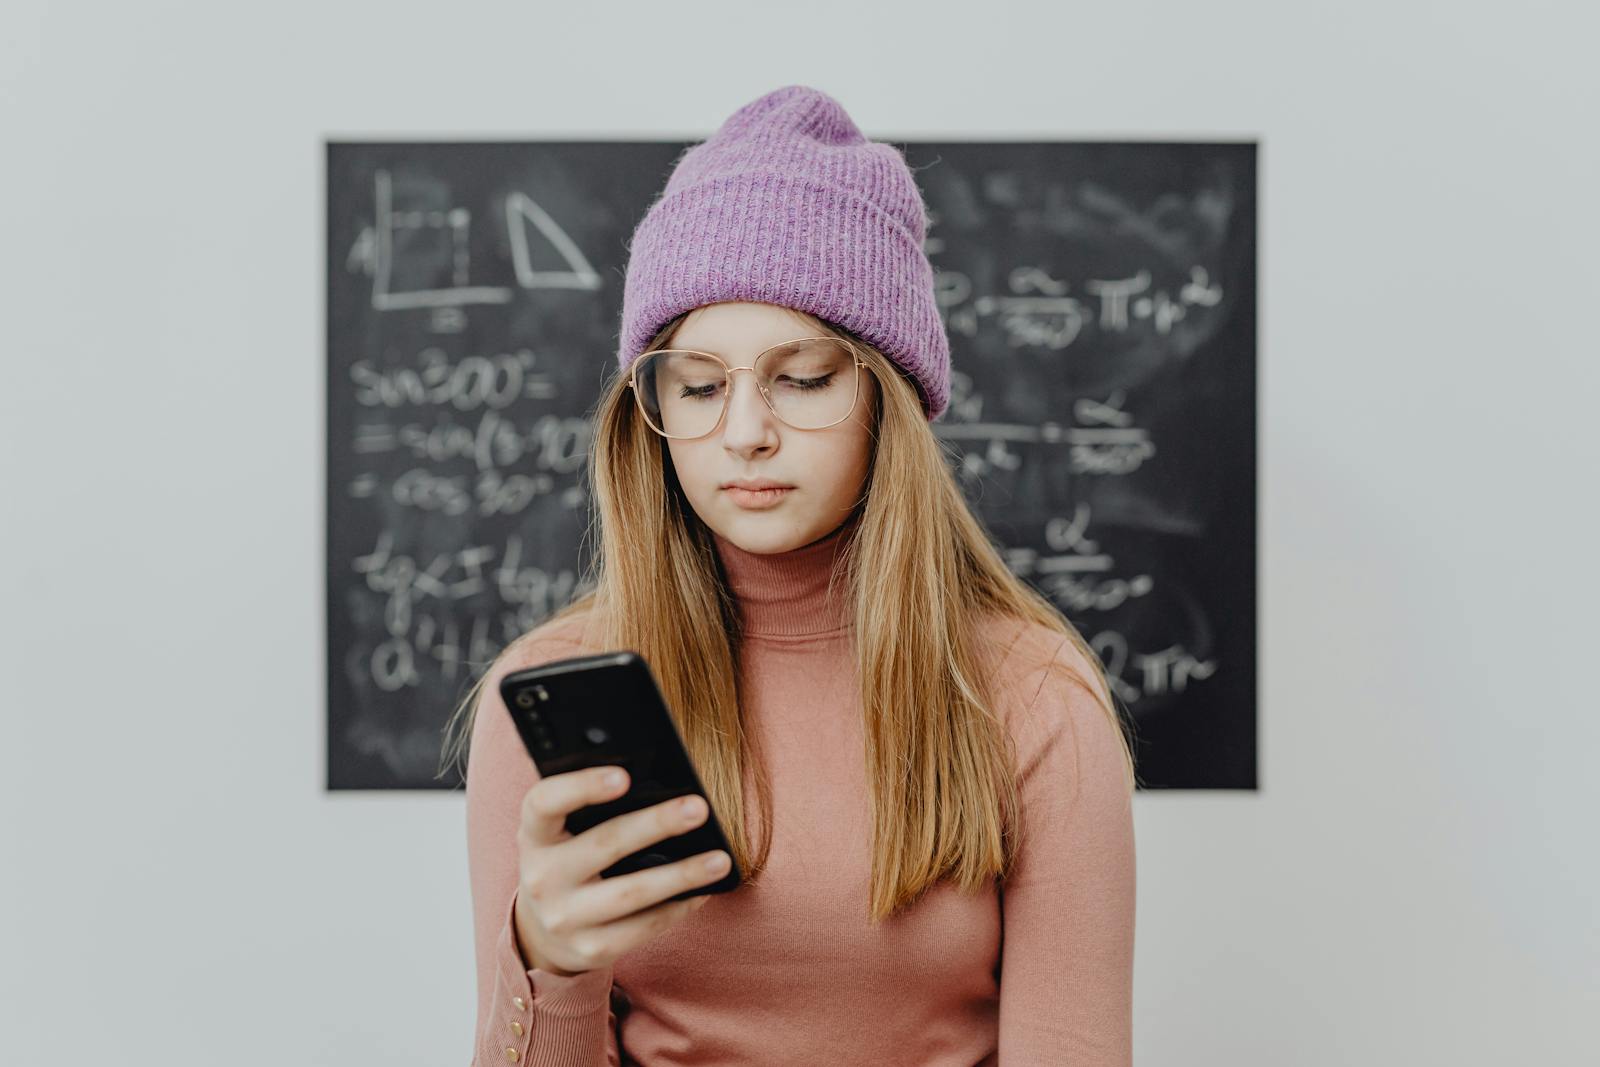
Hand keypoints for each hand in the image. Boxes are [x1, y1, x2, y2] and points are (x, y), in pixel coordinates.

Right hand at [512, 765, 729, 976]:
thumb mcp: (562, 832)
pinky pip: (643, 928)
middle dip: (656, 824)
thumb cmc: (567, 860)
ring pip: (631, 893)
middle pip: (605, 844)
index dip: (582, 786)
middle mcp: (541, 877)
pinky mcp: (590, 949)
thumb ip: (591, 808)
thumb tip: (660, 784)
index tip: (624, 776)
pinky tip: (702, 891)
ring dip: (681, 874)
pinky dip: (677, 907)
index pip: (545, 802)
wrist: (542, 931)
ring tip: (719, 859)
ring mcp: (564, 917)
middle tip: (698, 808)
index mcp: (534, 835)